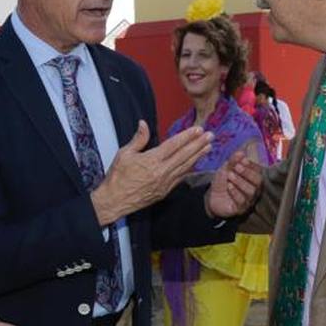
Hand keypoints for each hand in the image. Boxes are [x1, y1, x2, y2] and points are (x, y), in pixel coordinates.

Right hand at [91, 121, 211, 225]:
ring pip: (185, 167)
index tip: (198, 129)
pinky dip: (189, 169)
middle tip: (210, 136)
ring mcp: (164, 183)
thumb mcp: (124, 154)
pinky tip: (196, 163)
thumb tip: (143, 124)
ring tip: (208, 147)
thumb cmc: (117, 177)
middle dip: (198, 144)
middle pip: (184, 155)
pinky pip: (180, 178)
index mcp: (151, 160)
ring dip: (198, 156)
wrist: (114, 201)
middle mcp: (161, 172)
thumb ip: (138, 139)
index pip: (174, 145)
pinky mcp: (164, 191)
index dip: (187, 136)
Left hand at [205, 149, 262, 217]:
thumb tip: (241, 152)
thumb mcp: (225, 169)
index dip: (251, 165)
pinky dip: (235, 192)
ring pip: (251, 191)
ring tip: (230, 176)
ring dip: (240, 182)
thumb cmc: (223, 182)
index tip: (242, 160)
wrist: (212, 198)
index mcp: (252, 178)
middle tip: (236, 167)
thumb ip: (233, 161)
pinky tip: (229, 186)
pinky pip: (242, 201)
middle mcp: (253, 189)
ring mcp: (248, 199)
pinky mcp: (241, 208)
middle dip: (247, 172)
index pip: (258, 171)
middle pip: (258, 181)